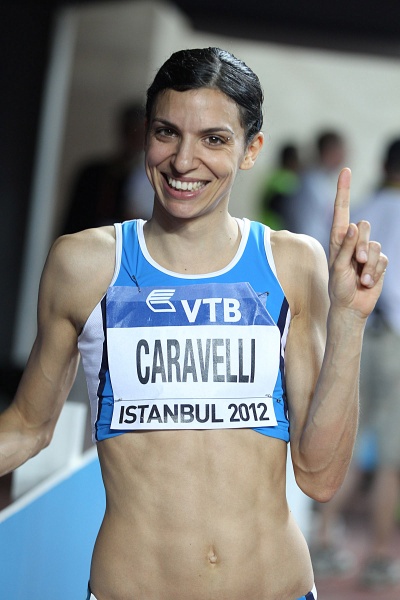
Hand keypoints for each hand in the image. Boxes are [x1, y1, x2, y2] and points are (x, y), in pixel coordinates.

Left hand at [328, 168, 387, 317]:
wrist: (351, 307)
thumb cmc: (338, 288)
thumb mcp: (338, 268)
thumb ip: (345, 247)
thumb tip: (353, 225)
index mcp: (337, 239)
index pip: (342, 211)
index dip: (344, 191)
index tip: (345, 171)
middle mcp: (352, 242)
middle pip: (364, 226)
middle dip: (362, 244)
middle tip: (357, 261)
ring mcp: (366, 251)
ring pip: (375, 244)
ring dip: (369, 263)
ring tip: (361, 277)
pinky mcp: (378, 262)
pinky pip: (383, 259)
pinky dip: (375, 272)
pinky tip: (367, 282)